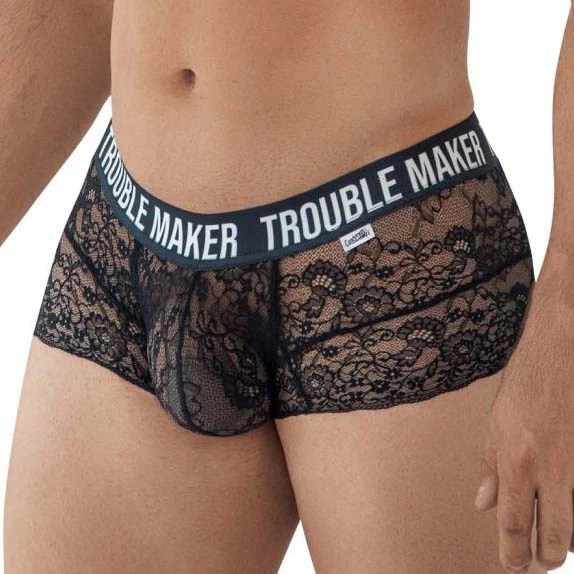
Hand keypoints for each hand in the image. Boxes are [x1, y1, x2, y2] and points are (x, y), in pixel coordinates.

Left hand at [474, 278, 573, 571]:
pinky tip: (565, 511)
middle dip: (543, 557)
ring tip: (551, 549)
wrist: (561, 354)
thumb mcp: (495, 424)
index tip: (510, 567)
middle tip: (535, 565)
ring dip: (562, 538)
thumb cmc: (524, 385)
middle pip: (551, 533)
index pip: (513, 522)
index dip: (511, 552)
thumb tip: (482, 503)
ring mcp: (573, 465)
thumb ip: (490, 466)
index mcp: (516, 461)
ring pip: (572, 520)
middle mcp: (547, 470)